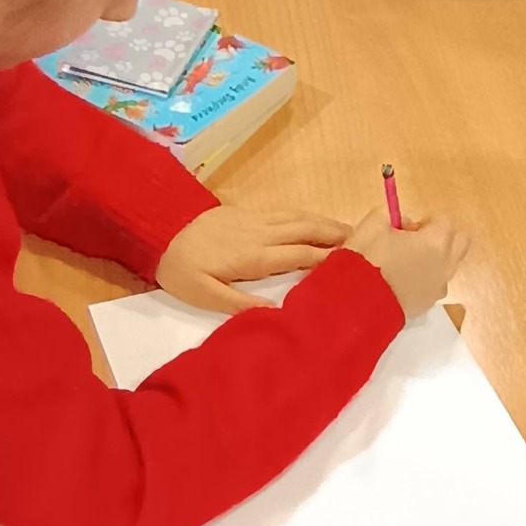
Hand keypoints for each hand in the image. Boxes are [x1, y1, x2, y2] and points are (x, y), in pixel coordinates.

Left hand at [156, 204, 349, 314]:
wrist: (158, 229)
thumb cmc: (182, 269)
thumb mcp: (204, 295)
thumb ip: (240, 304)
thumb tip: (276, 313)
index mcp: (256, 257)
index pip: (302, 255)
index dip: (330, 258)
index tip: (355, 262)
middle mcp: (262, 235)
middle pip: (308, 231)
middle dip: (337, 236)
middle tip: (366, 242)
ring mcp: (256, 220)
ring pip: (299, 218)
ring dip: (326, 223)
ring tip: (349, 231)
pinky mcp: (247, 212)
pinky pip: (286, 212)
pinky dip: (307, 216)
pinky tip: (315, 221)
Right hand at [344, 210, 469, 318]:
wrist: (357, 303)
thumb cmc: (366, 260)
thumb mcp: (372, 225)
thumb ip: (389, 215)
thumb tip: (401, 224)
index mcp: (435, 242)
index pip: (447, 219)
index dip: (428, 219)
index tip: (407, 227)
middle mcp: (445, 265)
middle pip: (460, 241)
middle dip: (442, 235)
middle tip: (415, 240)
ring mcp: (438, 287)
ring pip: (448, 265)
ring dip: (434, 258)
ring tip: (404, 262)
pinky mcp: (428, 304)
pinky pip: (435, 284)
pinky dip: (426, 278)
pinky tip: (401, 281)